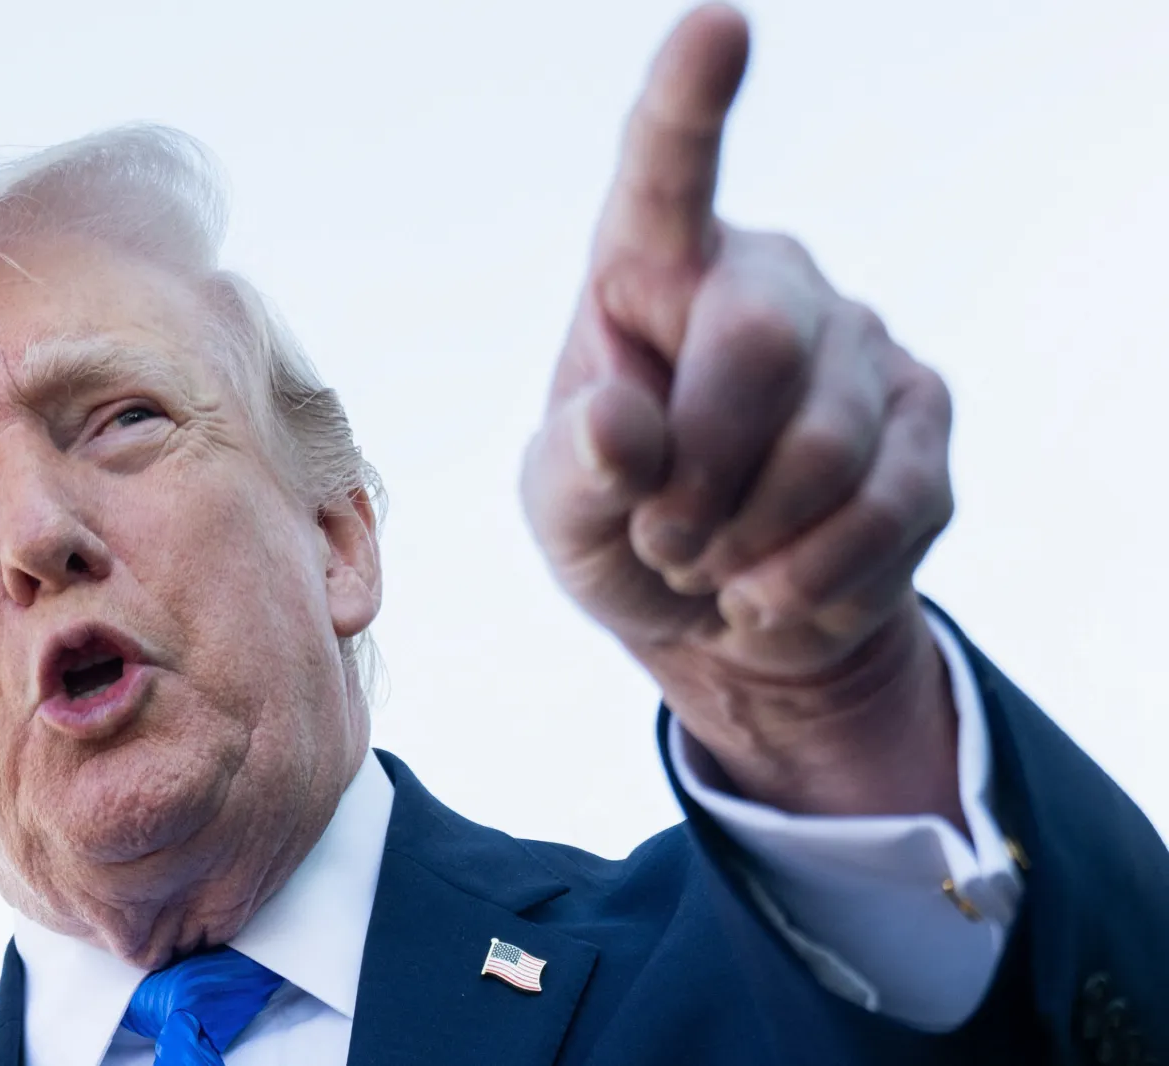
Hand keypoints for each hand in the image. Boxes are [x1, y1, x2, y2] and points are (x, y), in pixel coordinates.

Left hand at [522, 5, 958, 817]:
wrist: (721, 612)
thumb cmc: (621, 530)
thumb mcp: (564, 512)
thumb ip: (576, 468)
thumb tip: (620, 425)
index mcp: (651, 270)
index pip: (666, 174)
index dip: (689, 103)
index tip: (718, 26)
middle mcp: (767, 282)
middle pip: (759, 346)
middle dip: (702, 478)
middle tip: (664, 544)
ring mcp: (861, 343)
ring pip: (831, 449)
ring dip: (753, 546)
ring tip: (715, 570)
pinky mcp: (929, 419)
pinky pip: (890, 512)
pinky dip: (814, 583)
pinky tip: (777, 592)